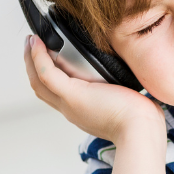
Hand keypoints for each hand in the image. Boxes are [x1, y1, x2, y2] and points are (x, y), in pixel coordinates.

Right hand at [24, 35, 165, 143]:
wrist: (142, 131)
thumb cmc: (142, 121)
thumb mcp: (126, 102)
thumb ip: (120, 91)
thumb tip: (127, 76)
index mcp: (83, 112)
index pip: (57, 94)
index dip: (48, 75)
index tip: (47, 57)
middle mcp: (72, 110)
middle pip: (42, 88)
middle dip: (33, 66)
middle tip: (32, 45)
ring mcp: (70, 104)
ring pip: (39, 81)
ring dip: (31, 59)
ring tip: (31, 41)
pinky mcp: (74, 96)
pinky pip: (47, 74)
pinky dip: (39, 57)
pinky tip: (37, 43)